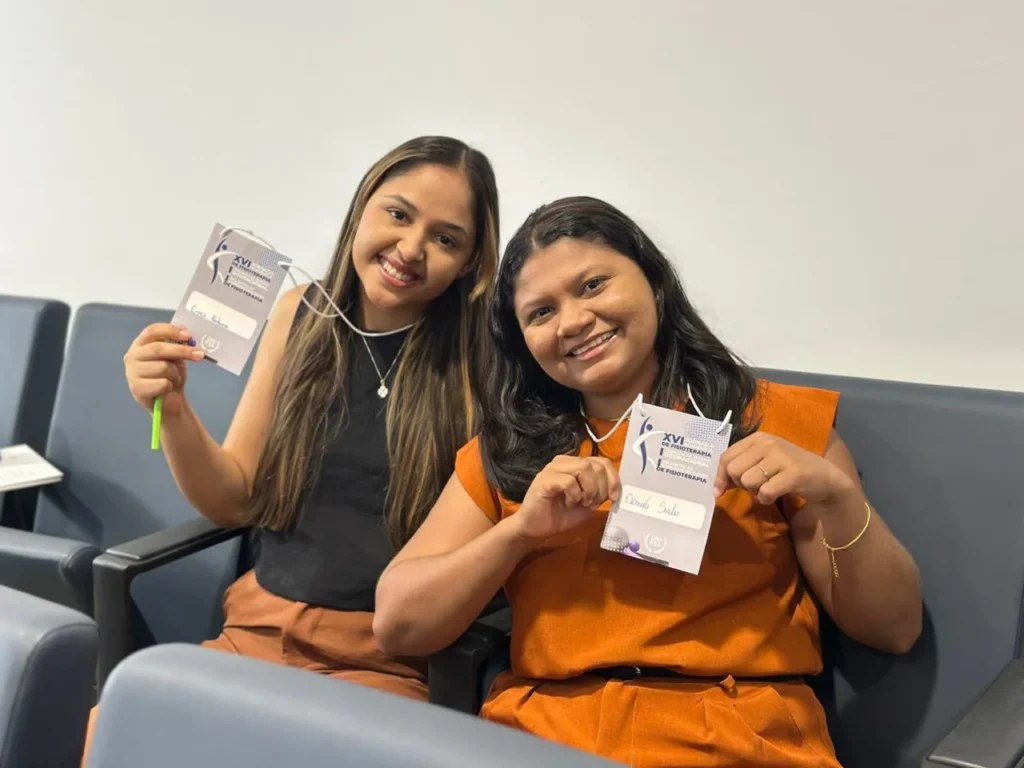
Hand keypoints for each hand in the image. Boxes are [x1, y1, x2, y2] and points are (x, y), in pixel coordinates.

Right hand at [124, 323, 203, 415]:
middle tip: (200, 354)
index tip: (188, 335)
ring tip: (173, 379)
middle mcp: (132, 356)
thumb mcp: (175, 357)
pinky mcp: (137, 389)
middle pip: (158, 348)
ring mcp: (132, 373)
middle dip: (182, 351)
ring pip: (162, 367)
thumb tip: (189, 338)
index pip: (152, 331)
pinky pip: (163, 384)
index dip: (170, 330)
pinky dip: (170, 386)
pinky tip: (166, 389)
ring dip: (175, 374)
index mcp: (140, 344)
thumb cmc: (170, 375)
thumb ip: (177, 345)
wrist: (168, 401)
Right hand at [513, 456, 620, 542]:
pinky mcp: (544, 479)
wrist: (535, 528)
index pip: (602, 462)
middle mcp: (565, 462)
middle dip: (601, 488)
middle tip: (591, 503)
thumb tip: (615, 487)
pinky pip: (569, 481)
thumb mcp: (588, 503)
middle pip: (595, 465)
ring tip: (581, 502)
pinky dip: (575, 495)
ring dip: (589, 490)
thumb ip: (600, 492)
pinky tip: (568, 503)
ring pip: (584, 468)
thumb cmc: (561, 515)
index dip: (613, 479)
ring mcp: (553, 468)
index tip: (613, 498)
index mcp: (575, 464)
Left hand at [713, 432, 854, 505]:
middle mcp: (768, 443)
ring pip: (748, 481)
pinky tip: (774, 495)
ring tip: (767, 488)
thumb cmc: (788, 469)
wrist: (825, 476)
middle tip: (755, 486)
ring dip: (754, 492)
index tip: (720, 491)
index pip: (726, 457)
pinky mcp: (793, 474)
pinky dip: (765, 499)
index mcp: (757, 438)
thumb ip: (740, 469)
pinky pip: (765, 492)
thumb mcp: (763, 461)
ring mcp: (781, 457)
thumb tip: (716, 489)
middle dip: (740, 485)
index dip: (720, 477)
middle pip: (734, 470)